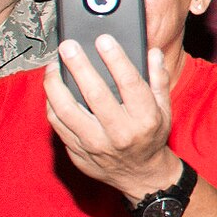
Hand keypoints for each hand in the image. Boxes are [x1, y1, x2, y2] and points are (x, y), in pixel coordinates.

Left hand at [43, 38, 177, 200]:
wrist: (141, 176)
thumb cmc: (151, 137)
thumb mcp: (164, 110)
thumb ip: (158, 80)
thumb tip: (152, 53)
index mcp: (145, 119)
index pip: (129, 84)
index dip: (116, 59)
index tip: (103, 40)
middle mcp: (120, 133)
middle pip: (95, 94)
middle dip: (79, 66)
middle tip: (68, 46)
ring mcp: (96, 145)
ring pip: (68, 110)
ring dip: (56, 85)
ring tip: (53, 66)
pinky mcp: (78, 152)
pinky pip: (58, 125)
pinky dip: (52, 104)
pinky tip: (52, 88)